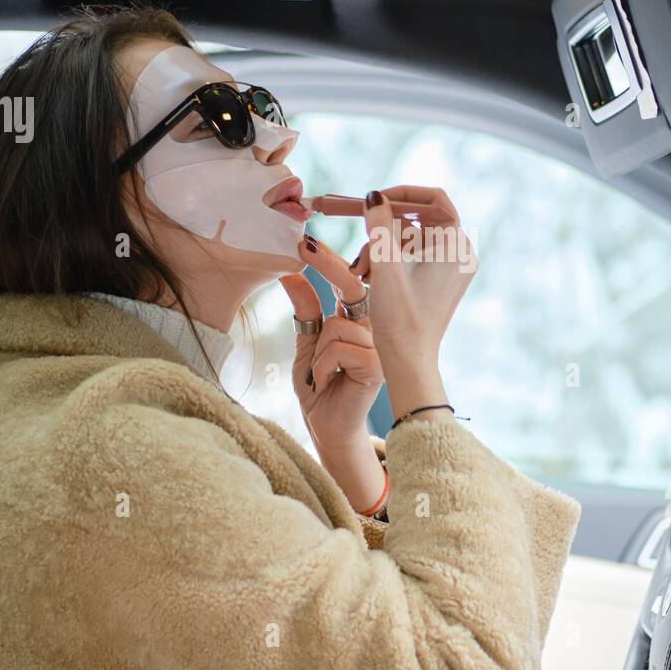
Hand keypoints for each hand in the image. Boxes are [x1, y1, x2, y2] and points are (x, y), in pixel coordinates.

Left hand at [279, 235, 385, 512]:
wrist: (327, 429)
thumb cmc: (319, 388)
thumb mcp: (306, 344)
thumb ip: (305, 311)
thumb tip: (292, 273)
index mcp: (358, 320)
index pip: (348, 281)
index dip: (330, 261)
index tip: (305, 240)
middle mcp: (374, 329)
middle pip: (352, 287)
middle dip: (329, 264)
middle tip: (303, 245)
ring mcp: (378, 347)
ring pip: (338, 325)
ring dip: (318, 351)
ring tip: (321, 374)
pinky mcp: (377, 366)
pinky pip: (341, 348)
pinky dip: (324, 365)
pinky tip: (328, 382)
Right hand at [349, 186, 477, 421]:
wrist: (408, 360)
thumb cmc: (400, 315)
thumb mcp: (385, 263)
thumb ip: (379, 223)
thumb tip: (374, 196)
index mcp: (456, 245)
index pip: (435, 199)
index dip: (403, 194)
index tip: (376, 200)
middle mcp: (460, 254)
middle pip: (418, 220)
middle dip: (385, 230)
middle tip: (362, 241)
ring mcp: (451, 269)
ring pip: (411, 239)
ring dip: (382, 248)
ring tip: (361, 270)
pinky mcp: (439, 282)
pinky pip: (413, 257)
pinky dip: (391, 261)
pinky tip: (369, 277)